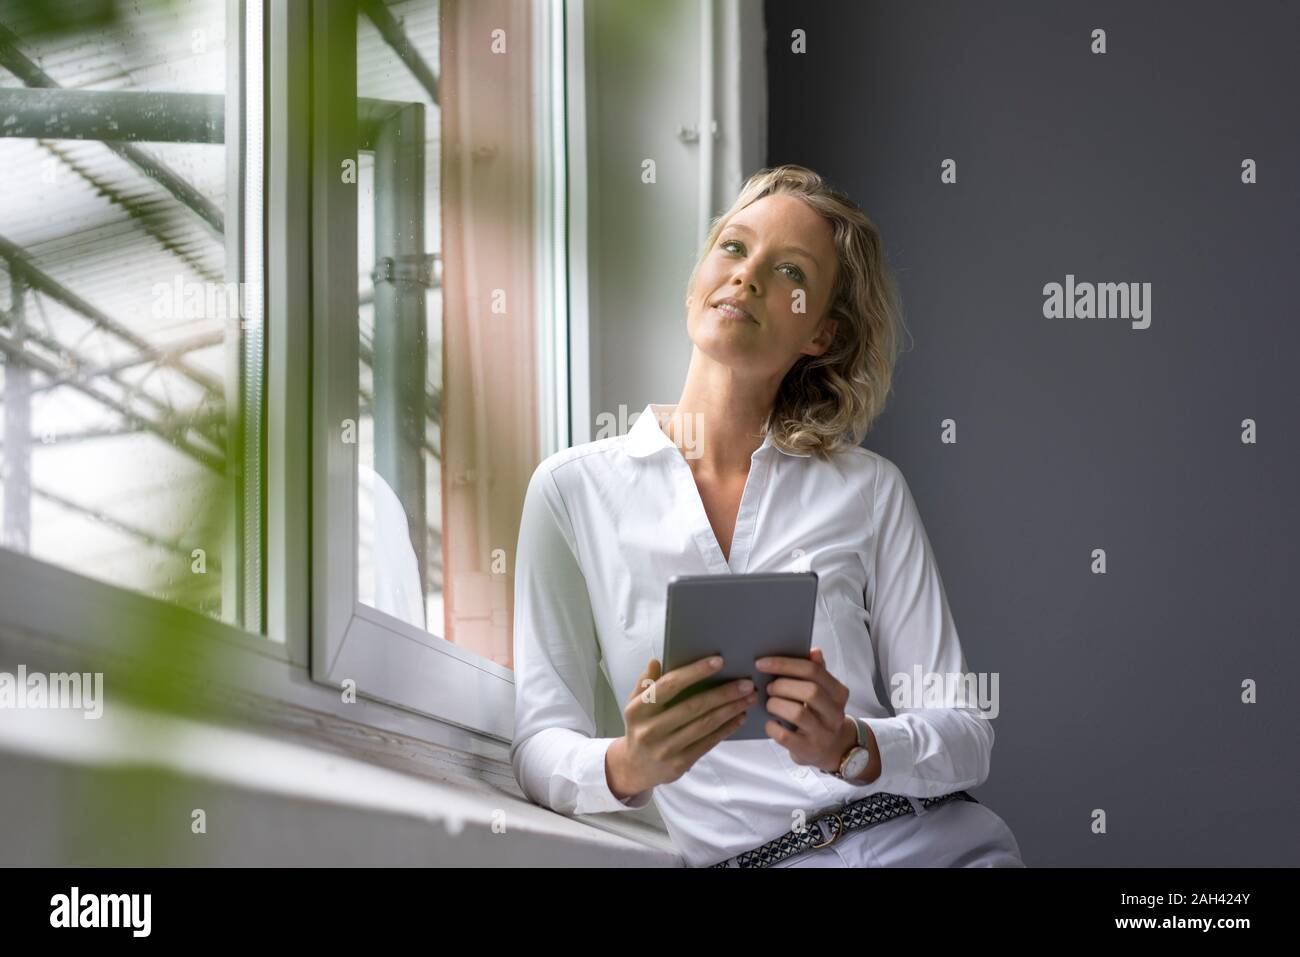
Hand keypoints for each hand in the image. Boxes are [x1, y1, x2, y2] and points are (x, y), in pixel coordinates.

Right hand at [606, 655, 757, 799]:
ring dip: (730, 710)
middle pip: (693, 706)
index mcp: (638, 709)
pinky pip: (708, 742)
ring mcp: (665, 748)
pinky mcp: (680, 763)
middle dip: (723, 693)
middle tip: (746, 683)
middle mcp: (650, 729)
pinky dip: (726, 728)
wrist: (636, 767)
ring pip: (704, 725)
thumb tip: (655, 662)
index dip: (695, 672)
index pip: (669, 685)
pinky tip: (739, 717)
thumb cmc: (641, 727)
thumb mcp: (635, 704)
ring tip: (749, 698)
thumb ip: (646, 683)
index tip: (718, 661)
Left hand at [756, 647, 856, 773]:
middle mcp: (835, 713)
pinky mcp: (809, 750)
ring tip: (769, 703)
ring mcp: (824, 733)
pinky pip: (785, 737)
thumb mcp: (824, 692)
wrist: (833, 749)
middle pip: (810, 691)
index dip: (785, 664)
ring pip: (798, 713)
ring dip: (776, 704)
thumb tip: (814, 651)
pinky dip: (772, 727)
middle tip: (768, 687)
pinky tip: (770, 723)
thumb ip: (817, 672)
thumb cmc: (820, 713)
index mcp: (838, 692)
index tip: (761, 663)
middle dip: (782, 685)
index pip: (814, 671)